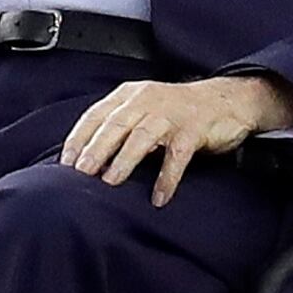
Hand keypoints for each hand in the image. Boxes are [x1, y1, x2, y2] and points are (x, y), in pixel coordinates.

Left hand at [61, 74, 292, 206]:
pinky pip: (177, 156)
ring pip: (142, 137)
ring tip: (110, 182)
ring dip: (124, 161)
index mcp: (130, 95)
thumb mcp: (143, 108)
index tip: (65, 163)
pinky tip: (158, 197)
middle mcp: (148, 100)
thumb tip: (84, 158)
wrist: (228, 100)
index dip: (79, 139)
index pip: (96, 115)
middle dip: (96, 150)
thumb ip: (117, 124)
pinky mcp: (194, 129)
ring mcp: (172, 114)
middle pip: (115, 125)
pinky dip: (166, 178)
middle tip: (81, 174)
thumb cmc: (177, 111)